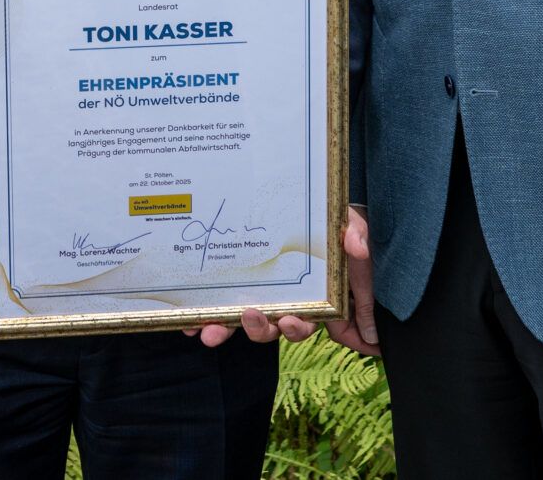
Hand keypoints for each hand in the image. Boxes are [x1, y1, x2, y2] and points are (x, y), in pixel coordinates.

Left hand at [188, 208, 377, 353]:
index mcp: (311, 297)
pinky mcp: (237, 285)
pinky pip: (221, 306)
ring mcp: (259, 295)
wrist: (308, 211)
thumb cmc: (332, 224)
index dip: (296, 327)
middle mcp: (284, 302)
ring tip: (208, 331)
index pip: (306, 322)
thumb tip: (356, 247)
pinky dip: (204, 316)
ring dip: (225, 329)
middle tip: (247, 317)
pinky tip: (186, 322)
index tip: (287, 319)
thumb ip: (354, 236)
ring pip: (242, 322)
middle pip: (271, 328)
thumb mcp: (349, 226)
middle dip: (257, 330)